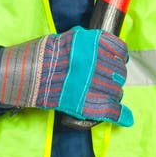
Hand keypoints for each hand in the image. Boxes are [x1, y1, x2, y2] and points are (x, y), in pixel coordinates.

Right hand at [0, 26, 132, 125]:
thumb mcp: (67, 38)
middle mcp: (98, 61)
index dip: (120, 56)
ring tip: (104, 95)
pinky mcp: (88, 104)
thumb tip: (99, 43)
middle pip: (119, 72)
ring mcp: (94, 83)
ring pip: (116, 92)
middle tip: (106, 80)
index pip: (119, 49)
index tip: (118, 60)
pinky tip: (126, 118)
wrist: (28, 73)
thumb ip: (85, 41)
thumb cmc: (43, 54)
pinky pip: (111, 110)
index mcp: (93, 43)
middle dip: (115, 77)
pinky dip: (120, 115)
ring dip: (114, 94)